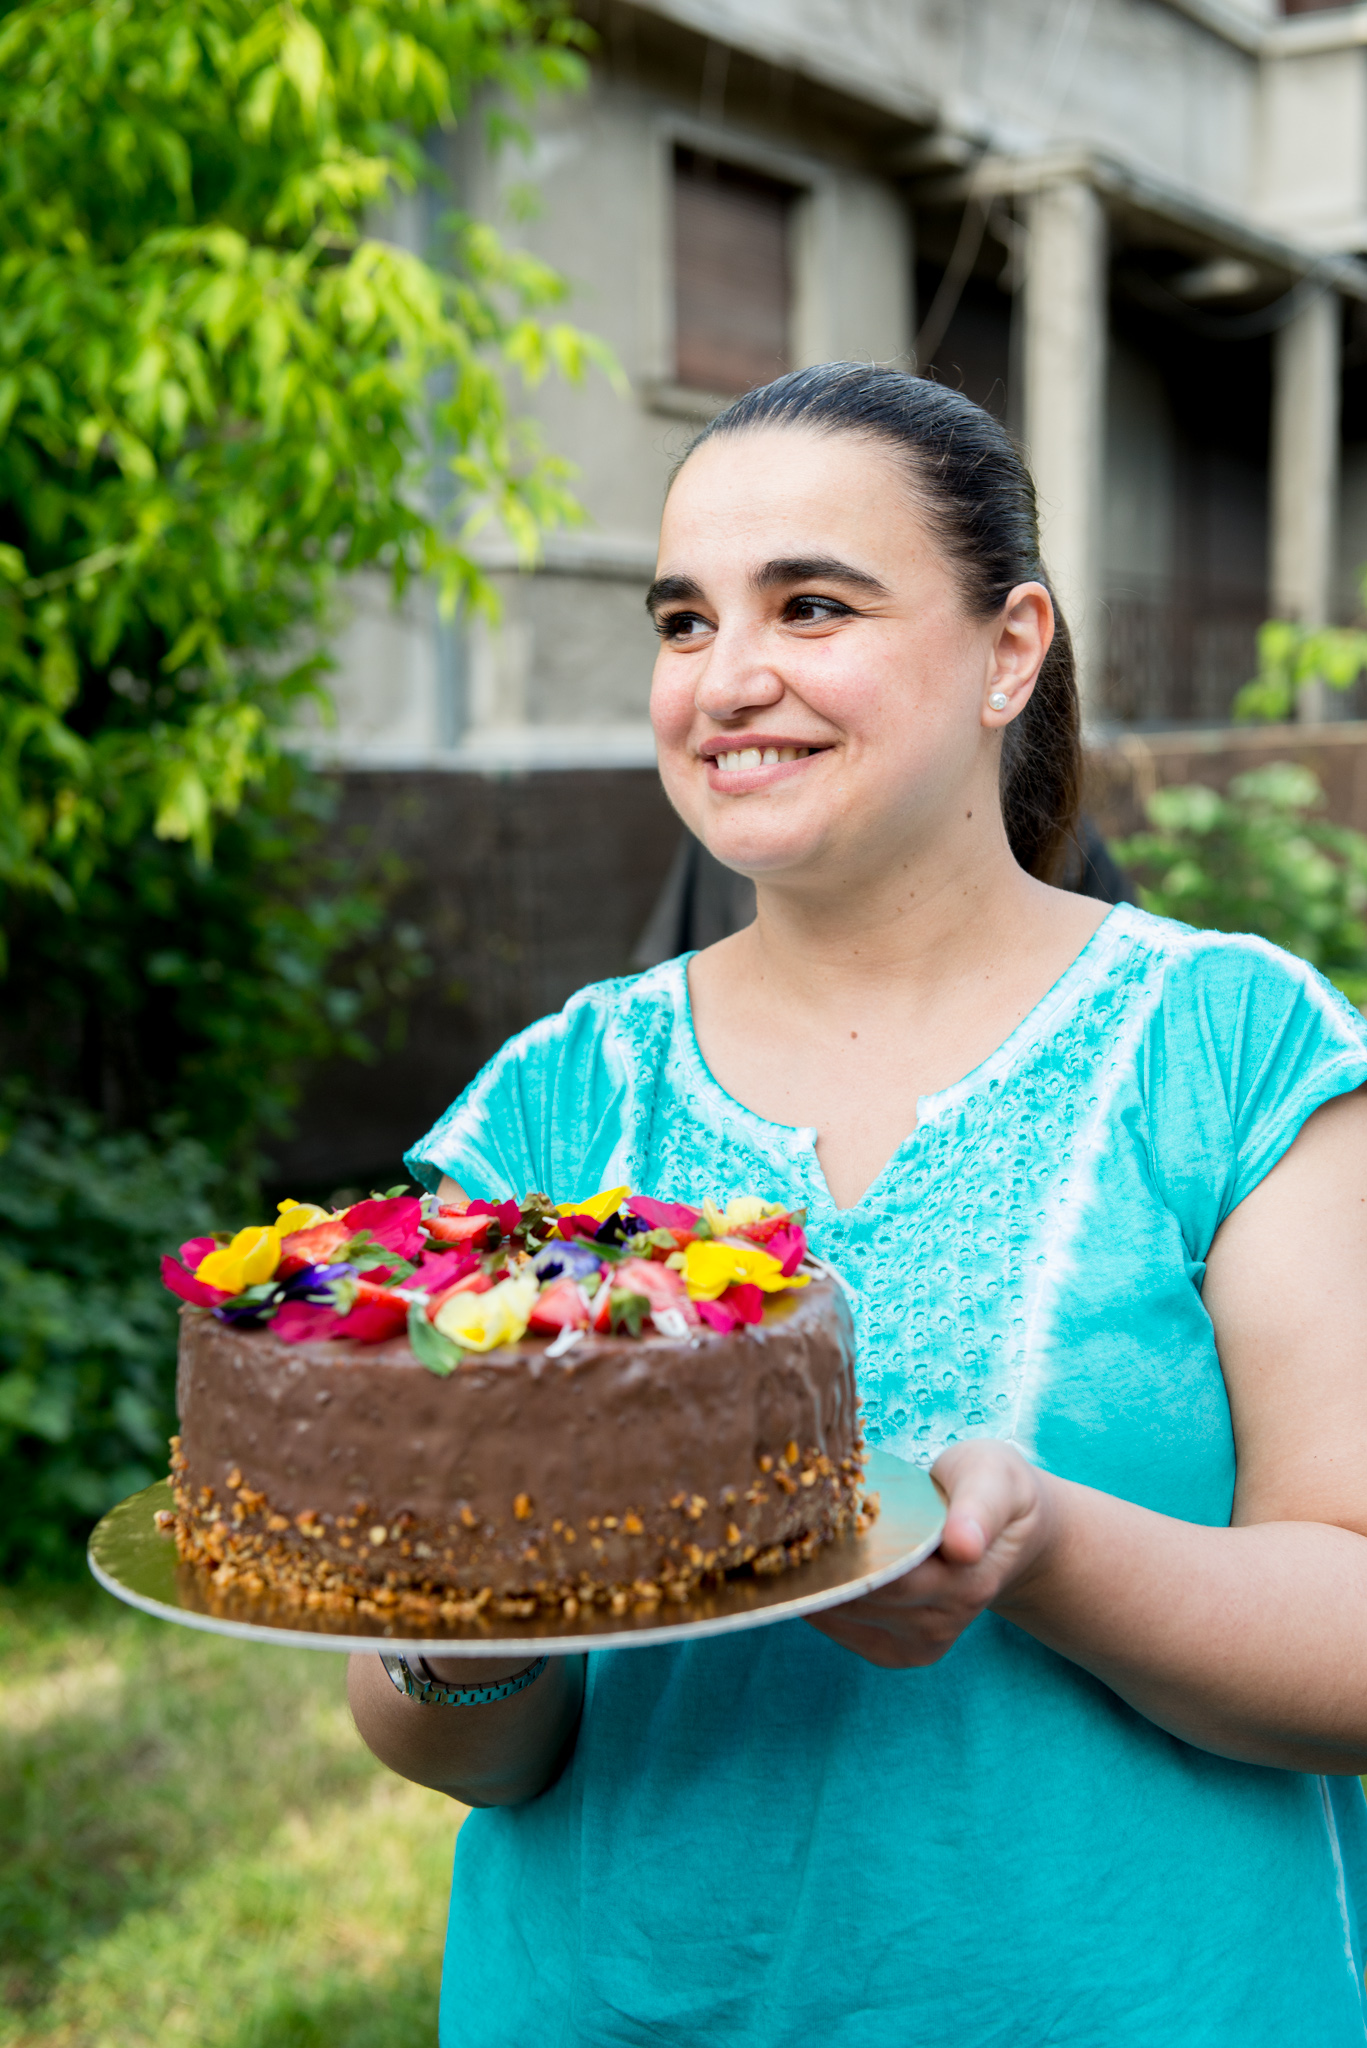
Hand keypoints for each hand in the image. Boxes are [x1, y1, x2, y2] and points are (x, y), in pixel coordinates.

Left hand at [806, 1439, 1058, 1667]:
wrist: (1012, 1532)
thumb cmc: (994, 1490)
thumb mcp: (994, 1479)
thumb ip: (979, 1508)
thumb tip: (964, 1546)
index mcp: (968, 1578)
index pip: (890, 1575)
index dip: (843, 1551)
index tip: (805, 1518)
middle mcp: (946, 1619)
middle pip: (860, 1595)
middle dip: (818, 1563)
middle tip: (777, 1525)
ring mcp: (924, 1643)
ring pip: (846, 1614)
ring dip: (812, 1581)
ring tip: (785, 1542)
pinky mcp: (901, 1652)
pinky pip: (844, 1631)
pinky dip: (818, 1602)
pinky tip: (803, 1570)